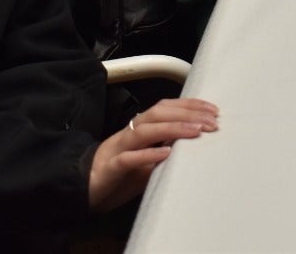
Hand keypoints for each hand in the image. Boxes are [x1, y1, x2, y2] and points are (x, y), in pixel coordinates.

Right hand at [89, 98, 218, 212]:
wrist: (82, 191)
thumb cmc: (118, 176)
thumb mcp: (147, 164)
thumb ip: (165, 153)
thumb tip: (193, 149)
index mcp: (139, 129)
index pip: (165, 108)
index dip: (189, 105)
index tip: (213, 110)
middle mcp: (129, 133)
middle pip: (158, 113)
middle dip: (187, 113)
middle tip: (212, 120)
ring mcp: (119, 148)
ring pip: (145, 130)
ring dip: (173, 128)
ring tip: (196, 131)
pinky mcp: (110, 168)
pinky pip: (129, 158)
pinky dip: (148, 154)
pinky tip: (165, 153)